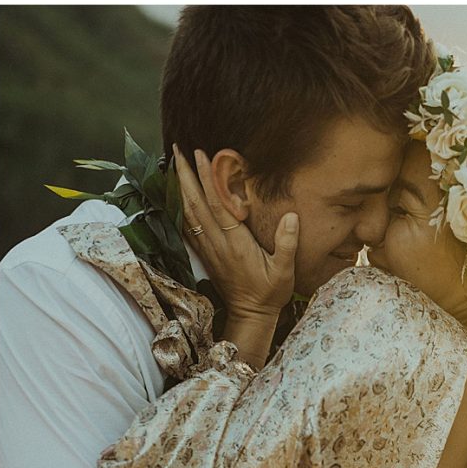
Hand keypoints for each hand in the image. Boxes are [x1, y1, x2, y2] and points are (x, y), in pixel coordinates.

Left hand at [174, 145, 297, 324]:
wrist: (250, 316)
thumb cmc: (269, 293)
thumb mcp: (285, 271)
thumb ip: (287, 244)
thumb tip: (291, 216)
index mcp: (235, 244)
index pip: (217, 205)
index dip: (208, 179)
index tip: (201, 155)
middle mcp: (217, 244)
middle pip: (196, 204)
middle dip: (186, 176)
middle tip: (177, 151)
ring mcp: (208, 250)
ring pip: (188, 214)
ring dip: (181, 188)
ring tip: (175, 165)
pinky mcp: (206, 255)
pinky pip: (188, 228)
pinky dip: (181, 208)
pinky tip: (177, 196)